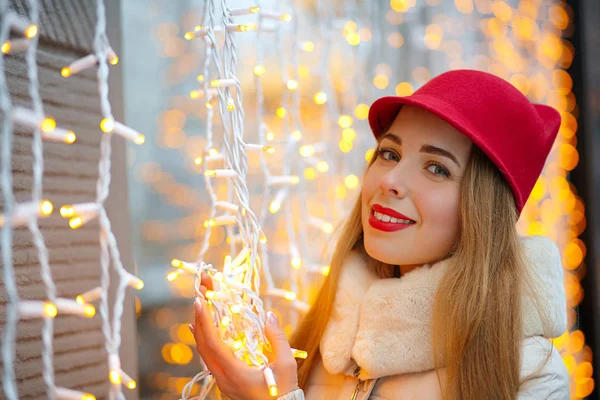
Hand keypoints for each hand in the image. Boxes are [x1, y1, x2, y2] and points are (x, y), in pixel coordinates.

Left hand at [189, 273, 298, 399]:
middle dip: (200, 319)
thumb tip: (269, 316)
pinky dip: (207, 344)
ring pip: (205, 354)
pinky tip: (207, 336)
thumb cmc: (283, 393)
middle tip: (200, 296)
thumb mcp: (285, 365)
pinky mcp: (227, 385)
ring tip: (199, 311)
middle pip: (203, 347)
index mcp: (234, 373)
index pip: (212, 343)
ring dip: (201, 331)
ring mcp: (223, 383)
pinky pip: (211, 361)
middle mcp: (223, 379)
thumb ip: (277, 339)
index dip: (204, 321)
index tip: (200, 301)